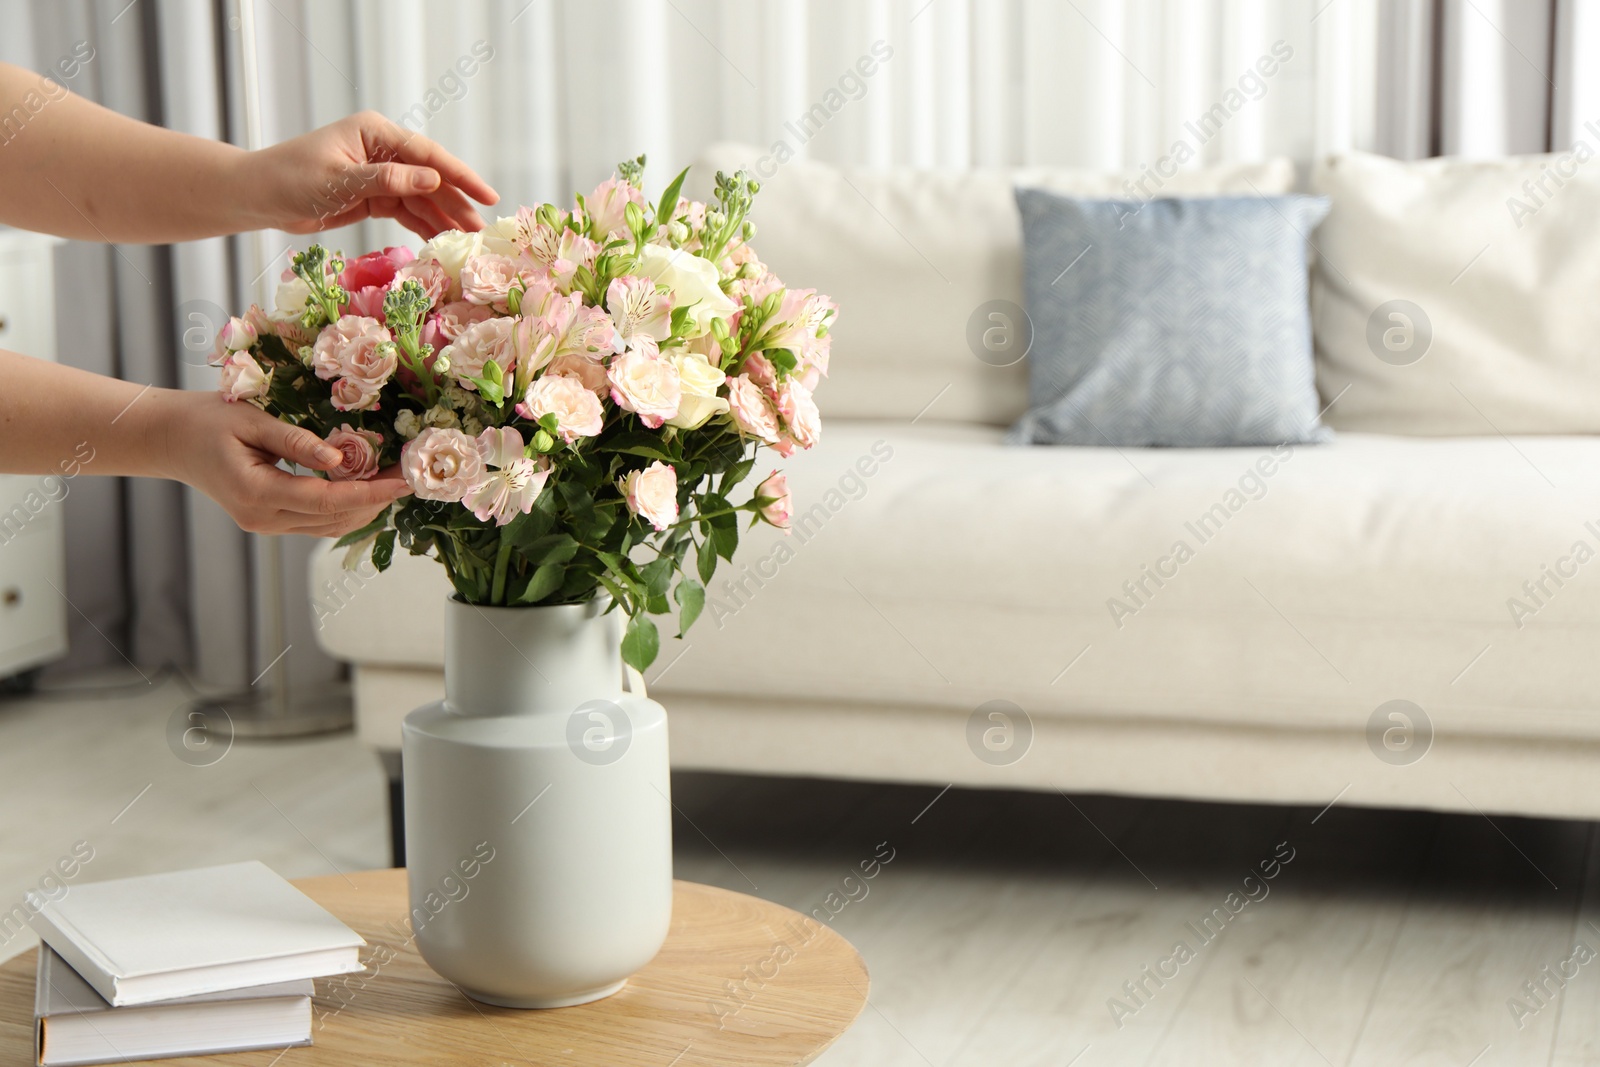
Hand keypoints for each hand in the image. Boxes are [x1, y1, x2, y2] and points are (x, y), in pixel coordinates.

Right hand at [155, 391, 411, 536]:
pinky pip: (316, 522)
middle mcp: (262, 518)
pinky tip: (366, 487)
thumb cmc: (207, 421)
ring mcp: (264, 525)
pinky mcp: (268, 522)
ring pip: (329, 527)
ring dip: (365, 507)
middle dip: (377, 500)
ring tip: (395, 480)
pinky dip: (345, 507)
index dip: (370, 493)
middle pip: (334, 518)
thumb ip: (295, 442)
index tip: (404, 482)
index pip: (327, 500)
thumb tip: (339, 459)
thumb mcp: (252, 421)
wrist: (170, 439)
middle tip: (411, 474)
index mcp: (256, 493)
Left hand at [245, 111, 498, 238]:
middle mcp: (382, 149)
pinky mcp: (373, 197)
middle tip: (481, 230)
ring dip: (443, 218)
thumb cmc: (290, 178)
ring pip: (421, 197)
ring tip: (466, 242)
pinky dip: (423, 226)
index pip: (427, 154)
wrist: (258, 195)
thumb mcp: (340, 180)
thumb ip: (387, 180)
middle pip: (430, 178)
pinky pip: (406, 211)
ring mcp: (379, 174)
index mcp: (376, 132)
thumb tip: (433, 179)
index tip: (487, 196)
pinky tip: (441, 241)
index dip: (460, 175)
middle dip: (456, 203)